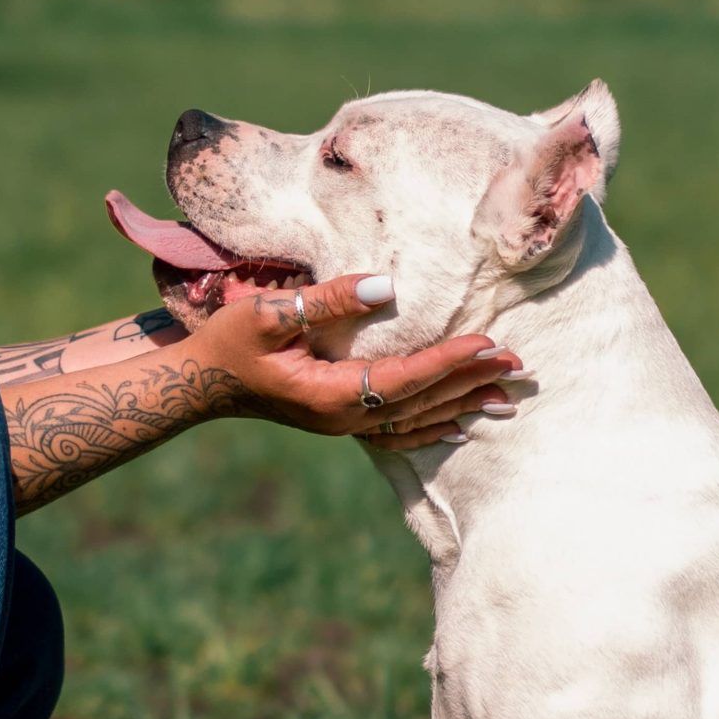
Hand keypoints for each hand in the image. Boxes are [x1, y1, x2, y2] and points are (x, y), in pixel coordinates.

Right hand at [193, 271, 523, 450]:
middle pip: (422, 402)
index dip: (449, 361)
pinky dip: (434, 427)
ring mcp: (343, 425)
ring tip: (507, 397)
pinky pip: (399, 432)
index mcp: (330, 394)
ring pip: (417, 421)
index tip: (488, 343)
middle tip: (519, 366)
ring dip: (462, 406)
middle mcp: (344, 418)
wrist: (199, 381)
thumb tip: (388, 286)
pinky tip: (462, 424)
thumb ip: (328, 300)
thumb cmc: (229, 342)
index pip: (405, 378)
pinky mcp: (340, 420)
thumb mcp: (269, 313)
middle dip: (471, 382)